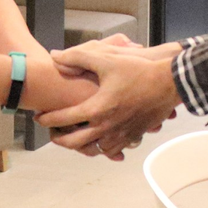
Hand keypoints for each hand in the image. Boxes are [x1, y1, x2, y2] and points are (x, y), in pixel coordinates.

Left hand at [36, 40, 181, 159]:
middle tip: (52, 134)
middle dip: (59, 139)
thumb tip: (54, 56)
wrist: (169, 83)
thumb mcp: (106, 58)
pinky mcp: (133, 136)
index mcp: (96, 109)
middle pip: (75, 142)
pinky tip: (99, 142)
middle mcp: (106, 127)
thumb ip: (77, 57)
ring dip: (80, 147)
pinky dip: (102, 149)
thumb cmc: (137, 70)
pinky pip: (113, 151)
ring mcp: (121, 135)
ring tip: (73, 139)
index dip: (47, 118)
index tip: (39, 117)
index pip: (63, 119)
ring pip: (94, 150)